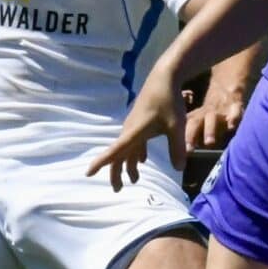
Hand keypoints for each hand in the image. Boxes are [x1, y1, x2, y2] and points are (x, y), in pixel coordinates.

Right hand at [87, 75, 185, 190]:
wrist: (164, 78)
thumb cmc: (168, 100)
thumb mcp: (176, 126)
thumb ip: (177, 148)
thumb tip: (179, 169)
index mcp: (134, 133)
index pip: (115, 151)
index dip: (101, 162)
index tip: (88, 172)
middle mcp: (129, 131)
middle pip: (118, 155)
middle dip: (116, 173)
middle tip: (117, 190)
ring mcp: (133, 126)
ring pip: (126, 150)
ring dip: (128, 165)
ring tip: (135, 180)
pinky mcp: (139, 122)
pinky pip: (134, 142)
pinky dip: (135, 153)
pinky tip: (141, 161)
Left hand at [184, 81, 247, 151]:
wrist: (227, 89)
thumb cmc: (210, 112)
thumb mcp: (198, 118)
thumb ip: (190, 131)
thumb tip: (180, 152)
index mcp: (196, 118)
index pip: (185, 128)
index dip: (181, 138)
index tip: (178, 150)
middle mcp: (206, 115)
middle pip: (196, 123)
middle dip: (191, 135)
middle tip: (188, 150)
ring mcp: (220, 112)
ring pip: (213, 119)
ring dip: (210, 130)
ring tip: (209, 142)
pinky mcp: (235, 107)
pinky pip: (235, 112)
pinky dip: (234, 118)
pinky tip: (232, 126)